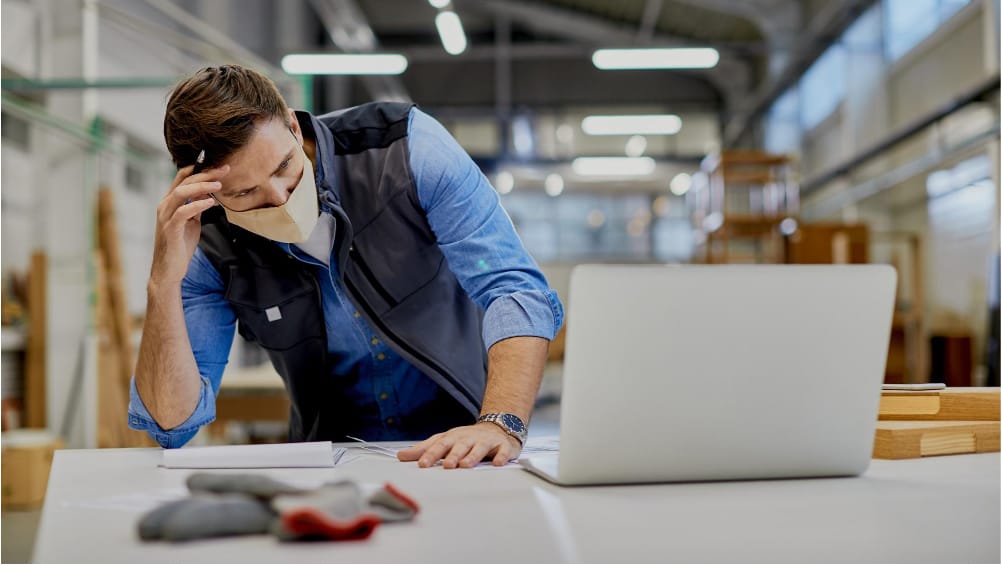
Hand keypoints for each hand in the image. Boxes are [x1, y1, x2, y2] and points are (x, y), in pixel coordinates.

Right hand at [149, 164, 228, 287]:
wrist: (169, 269)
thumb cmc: (180, 245)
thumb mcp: (192, 222)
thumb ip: (196, 207)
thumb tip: (208, 194)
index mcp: (169, 202)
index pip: (182, 178)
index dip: (200, 169)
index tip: (219, 166)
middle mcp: (165, 206)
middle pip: (184, 182)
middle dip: (205, 174)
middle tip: (224, 170)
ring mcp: (166, 217)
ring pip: (181, 193)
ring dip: (202, 186)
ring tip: (219, 185)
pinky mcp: (170, 230)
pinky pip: (183, 212)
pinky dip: (198, 205)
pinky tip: (211, 203)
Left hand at [397, 422, 521, 468]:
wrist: (496, 428)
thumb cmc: (465, 439)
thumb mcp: (444, 442)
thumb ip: (423, 450)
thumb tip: (400, 456)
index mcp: (452, 438)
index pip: (439, 445)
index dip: (431, 454)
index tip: (422, 465)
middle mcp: (468, 438)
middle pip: (459, 446)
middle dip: (452, 455)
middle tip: (446, 465)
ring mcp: (486, 441)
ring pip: (479, 448)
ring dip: (473, 456)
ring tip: (466, 465)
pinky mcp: (502, 446)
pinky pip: (503, 451)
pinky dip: (501, 456)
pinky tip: (497, 463)